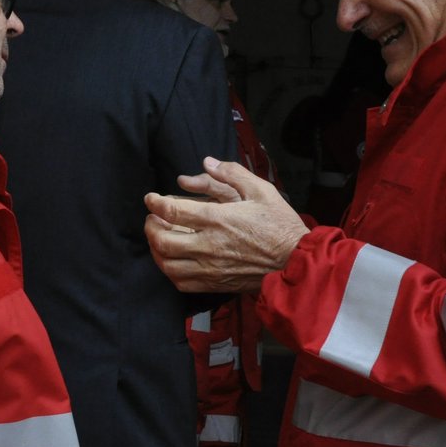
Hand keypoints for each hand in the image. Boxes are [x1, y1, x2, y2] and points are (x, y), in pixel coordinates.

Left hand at [144, 158, 308, 293]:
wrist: (295, 261)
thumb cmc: (280, 224)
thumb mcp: (261, 190)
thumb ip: (232, 173)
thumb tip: (208, 162)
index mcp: (218, 220)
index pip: (172, 211)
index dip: (154, 203)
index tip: (151, 198)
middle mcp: (209, 246)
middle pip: (162, 240)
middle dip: (150, 227)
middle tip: (152, 219)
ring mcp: (210, 268)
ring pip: (167, 264)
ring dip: (156, 250)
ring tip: (158, 239)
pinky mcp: (215, 284)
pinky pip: (181, 282)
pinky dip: (169, 271)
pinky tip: (172, 261)